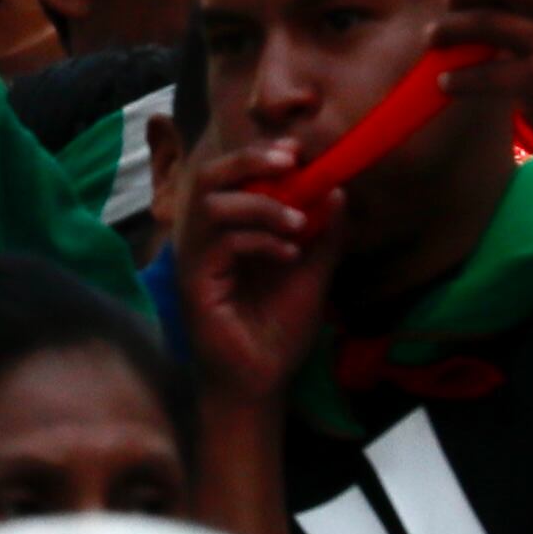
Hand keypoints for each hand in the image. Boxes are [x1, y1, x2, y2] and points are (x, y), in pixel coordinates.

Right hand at [175, 137, 337, 414]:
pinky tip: (289, 254)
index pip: (231, 176)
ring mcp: (195, 259)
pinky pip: (220, 241)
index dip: (259, 155)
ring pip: (213, 204)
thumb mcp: (313, 272)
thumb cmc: (278, 330)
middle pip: (210, 176)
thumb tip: (337, 188)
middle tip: (290, 160)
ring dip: (262, 205)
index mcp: (226, 230)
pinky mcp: (195, 281)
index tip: (297, 152)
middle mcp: (203, 238)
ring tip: (299, 223)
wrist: (262, 381)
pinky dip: (259, 239)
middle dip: (250, 160)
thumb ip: (324, 233)